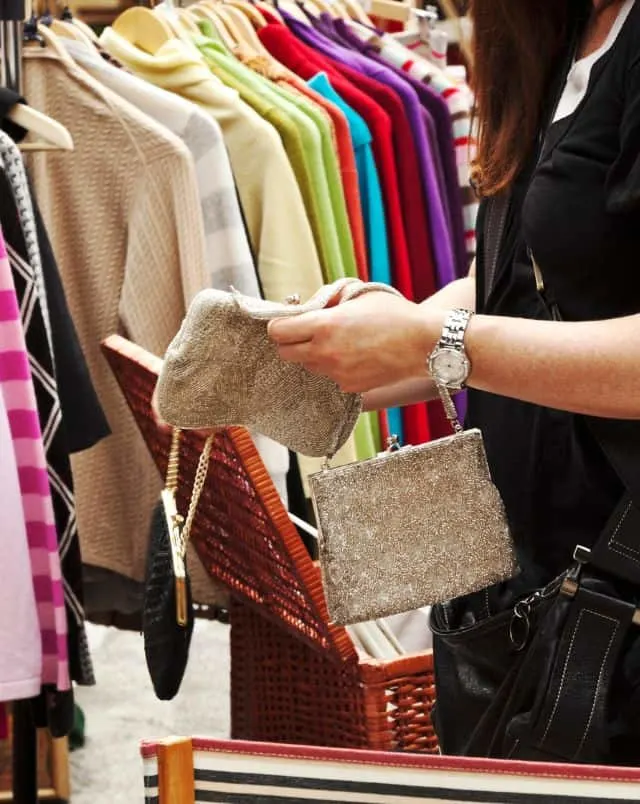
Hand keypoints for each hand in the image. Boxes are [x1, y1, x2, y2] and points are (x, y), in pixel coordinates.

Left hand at [268, 291, 442, 392]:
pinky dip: (334, 367)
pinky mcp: (349, 387)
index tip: (287, 320)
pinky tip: (353, 356)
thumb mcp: (358, 293)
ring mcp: (336, 373)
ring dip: (313, 354)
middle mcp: (325, 353)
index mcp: (324, 326)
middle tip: (306, 332)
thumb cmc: (394, 313)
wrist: (423, 344)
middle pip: (285, 354)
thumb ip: (328, 299)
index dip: (279, 324)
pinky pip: (329, 377)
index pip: (278, 331)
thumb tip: (307, 306)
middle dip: (291, 341)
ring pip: (308, 366)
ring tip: (337, 342)